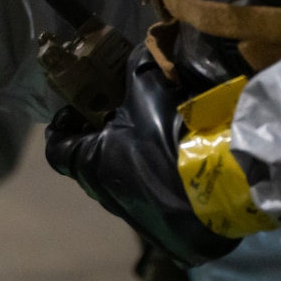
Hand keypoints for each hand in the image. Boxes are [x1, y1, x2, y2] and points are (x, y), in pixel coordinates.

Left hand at [44, 46, 240, 266]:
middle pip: (89, 162)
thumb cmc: (172, 136)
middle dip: (100, 137)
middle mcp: (105, 195)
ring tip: (153, 135)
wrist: (225, 188)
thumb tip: (136, 50)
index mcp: (91, 163)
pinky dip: (155, 179)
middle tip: (120, 114)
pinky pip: (149, 199)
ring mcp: (134, 216)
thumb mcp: (150, 90)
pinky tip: (177, 163)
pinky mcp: (163, 230)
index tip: (75, 110)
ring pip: (119, 182)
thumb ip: (135, 68)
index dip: (61, 125)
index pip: (55, 148)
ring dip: (129, 159)